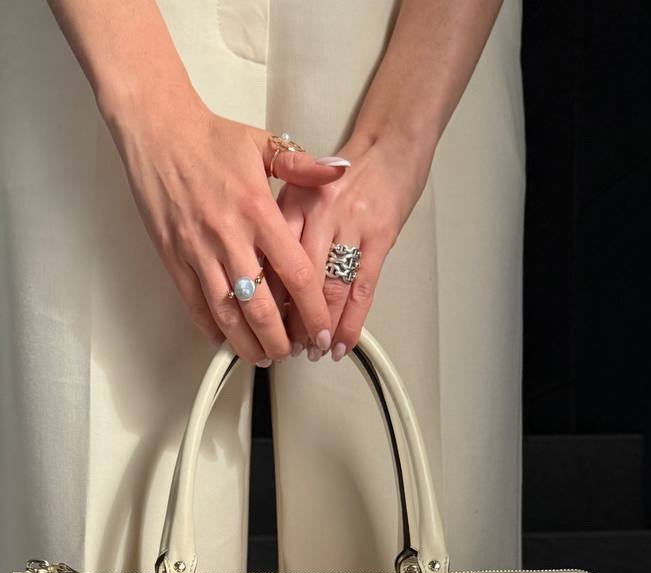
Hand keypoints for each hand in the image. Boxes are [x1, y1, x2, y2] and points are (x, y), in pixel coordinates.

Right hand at [103, 95, 348, 363]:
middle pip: (261, 307)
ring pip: (227, 315)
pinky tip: (227, 339)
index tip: (320, 330)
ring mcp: (198, 251)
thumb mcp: (264, 143)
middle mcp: (229, 237)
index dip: (311, 311)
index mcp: (258, 211)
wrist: (157, 131)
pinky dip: (212, 328)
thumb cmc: (210, 138)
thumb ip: (304, 166)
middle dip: (281, 340)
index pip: (295, 274)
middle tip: (293, 352)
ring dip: (248, 344)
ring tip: (264, 356)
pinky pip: (195, 305)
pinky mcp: (173, 258)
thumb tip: (339, 172)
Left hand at [269, 133, 432, 359]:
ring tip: (314, 349)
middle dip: (292, 322)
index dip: (265, 298)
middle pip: (299, 279)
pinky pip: (362, 289)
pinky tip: (343, 343)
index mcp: (294, 200)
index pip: (272, 258)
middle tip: (286, 348)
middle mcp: (320, 211)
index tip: (260, 326)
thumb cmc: (345, 173)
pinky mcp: (380, 236)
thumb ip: (281, 227)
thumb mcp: (300, 188)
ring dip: (322, 328)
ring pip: (331, 289)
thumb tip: (263, 278)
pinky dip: (352, 323)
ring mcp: (352, 224)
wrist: (390, 144)